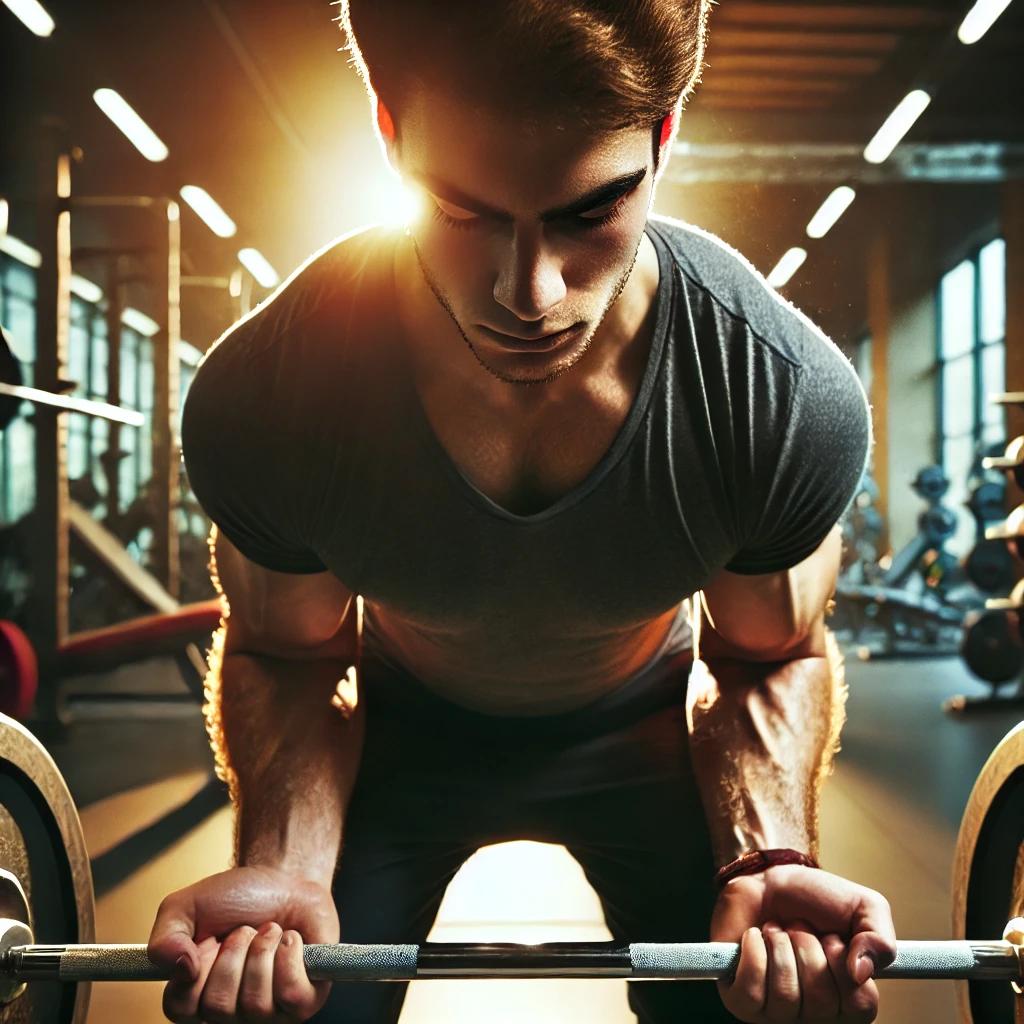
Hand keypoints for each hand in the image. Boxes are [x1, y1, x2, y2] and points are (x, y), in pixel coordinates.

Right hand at [148, 865, 338, 1022]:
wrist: (286, 880)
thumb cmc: (238, 898)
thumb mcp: (187, 907)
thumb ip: (164, 939)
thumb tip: (181, 968)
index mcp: (199, 995)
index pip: (180, 1008)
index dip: (195, 967)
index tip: (209, 939)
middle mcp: (232, 1011)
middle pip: (218, 1005)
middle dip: (234, 952)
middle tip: (243, 930)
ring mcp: (268, 1011)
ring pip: (256, 1002)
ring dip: (262, 949)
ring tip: (268, 931)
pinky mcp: (303, 1001)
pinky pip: (292, 995)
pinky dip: (290, 954)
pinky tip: (290, 939)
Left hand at [710, 864, 896, 1021]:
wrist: (767, 879)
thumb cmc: (814, 899)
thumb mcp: (863, 907)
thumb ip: (879, 938)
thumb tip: (861, 971)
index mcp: (847, 999)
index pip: (861, 1007)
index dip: (844, 963)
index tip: (833, 937)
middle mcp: (815, 1014)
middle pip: (821, 1000)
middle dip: (807, 947)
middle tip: (799, 929)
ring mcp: (776, 1012)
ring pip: (785, 996)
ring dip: (780, 946)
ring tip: (777, 931)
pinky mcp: (742, 1001)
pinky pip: (750, 993)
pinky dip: (753, 953)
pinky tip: (755, 936)